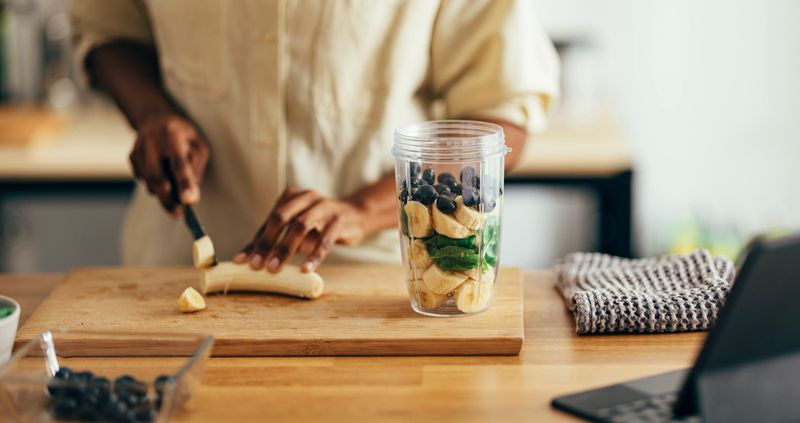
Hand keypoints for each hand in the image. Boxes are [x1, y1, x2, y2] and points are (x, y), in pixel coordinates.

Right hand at [129, 112, 209, 216]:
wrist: (155, 118)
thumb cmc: (182, 134)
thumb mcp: (198, 145)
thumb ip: (195, 168)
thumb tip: (191, 195)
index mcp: (172, 135)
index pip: (179, 163)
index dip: (184, 183)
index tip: (189, 201)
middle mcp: (151, 142)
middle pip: (157, 177)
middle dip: (168, 199)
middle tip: (179, 214)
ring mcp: (138, 150)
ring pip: (149, 182)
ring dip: (163, 194)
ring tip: (174, 193)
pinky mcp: (131, 158)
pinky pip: (143, 180)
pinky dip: (154, 184)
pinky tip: (161, 174)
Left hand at [233, 188, 368, 272]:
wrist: (356, 215)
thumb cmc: (320, 222)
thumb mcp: (298, 224)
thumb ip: (278, 237)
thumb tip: (249, 260)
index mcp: (292, 196)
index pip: (270, 221)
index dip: (255, 241)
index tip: (242, 261)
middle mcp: (307, 197)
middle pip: (281, 218)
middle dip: (267, 243)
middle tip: (257, 266)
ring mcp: (324, 207)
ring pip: (301, 226)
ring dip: (285, 249)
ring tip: (275, 268)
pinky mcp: (339, 221)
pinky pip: (324, 239)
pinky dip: (314, 255)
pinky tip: (306, 269)